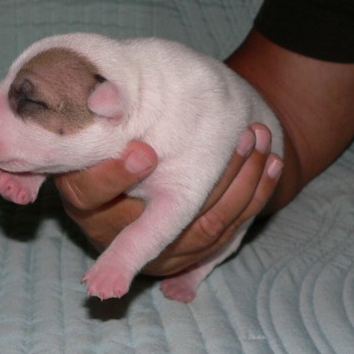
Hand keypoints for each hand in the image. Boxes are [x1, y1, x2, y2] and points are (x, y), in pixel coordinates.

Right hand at [54, 124, 282, 276]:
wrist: (138, 159)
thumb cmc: (115, 127)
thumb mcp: (101, 116)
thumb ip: (103, 102)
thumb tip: (102, 97)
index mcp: (82, 197)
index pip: (88, 195)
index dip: (114, 177)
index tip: (145, 152)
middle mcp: (112, 233)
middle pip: (161, 226)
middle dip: (210, 182)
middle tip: (239, 138)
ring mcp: (153, 253)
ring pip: (204, 231)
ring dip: (241, 185)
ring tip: (258, 139)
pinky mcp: (185, 257)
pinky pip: (227, 235)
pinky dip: (253, 198)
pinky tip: (272, 164)